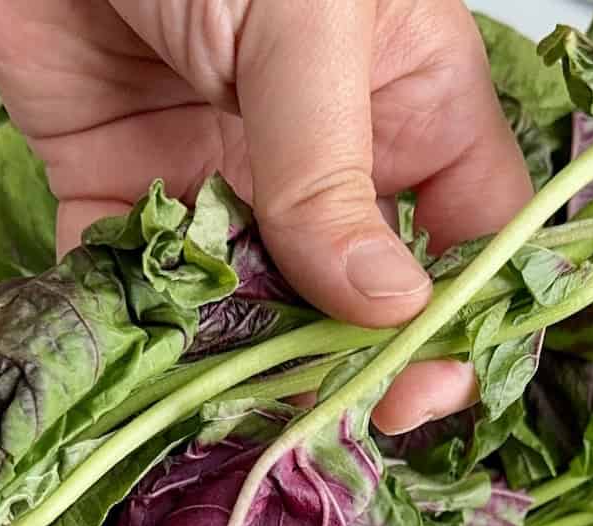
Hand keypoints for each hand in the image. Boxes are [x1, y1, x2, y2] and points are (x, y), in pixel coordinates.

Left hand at [0, 0, 531, 432]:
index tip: (420, 388)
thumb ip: (334, 170)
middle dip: (342, 368)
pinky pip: (136, 291)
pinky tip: (141, 385)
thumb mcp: (307, 21)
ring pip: (251, 314)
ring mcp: (225, 181)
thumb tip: (389, 309)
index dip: (458, 323)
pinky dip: (132, 341)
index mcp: (410, 102)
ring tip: (230, 419)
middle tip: (317, 419)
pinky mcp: (121, 191)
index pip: (470, 237)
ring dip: (240, 373)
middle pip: (358, 301)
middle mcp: (326, 159)